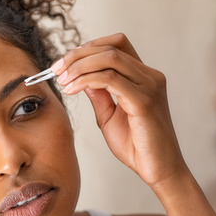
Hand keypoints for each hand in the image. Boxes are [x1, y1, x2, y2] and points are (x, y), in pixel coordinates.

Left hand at [52, 33, 188, 188]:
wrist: (158, 171)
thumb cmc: (137, 147)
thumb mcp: (109, 117)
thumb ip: (99, 95)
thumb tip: (83, 78)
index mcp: (144, 77)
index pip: (116, 44)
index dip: (88, 48)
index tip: (64, 63)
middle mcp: (150, 76)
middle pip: (111, 47)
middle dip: (78, 54)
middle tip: (56, 69)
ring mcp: (149, 86)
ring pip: (110, 58)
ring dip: (80, 65)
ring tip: (63, 80)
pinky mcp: (144, 100)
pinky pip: (110, 79)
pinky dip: (86, 79)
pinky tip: (73, 89)